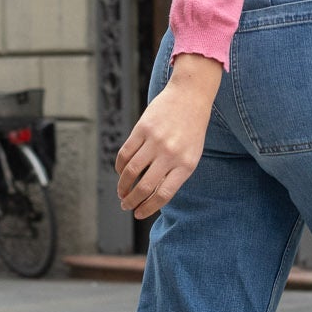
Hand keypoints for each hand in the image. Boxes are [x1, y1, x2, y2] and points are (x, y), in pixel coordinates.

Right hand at [116, 53, 222, 217]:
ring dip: (122, 186)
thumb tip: (152, 197)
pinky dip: (119, 167)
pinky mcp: (142, 129)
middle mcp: (171, 154)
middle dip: (132, 201)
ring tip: (121, 193)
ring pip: (131, 171)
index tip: (139, 214)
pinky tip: (120, 172)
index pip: (163, 195)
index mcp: (186, 165)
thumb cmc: (191, 131)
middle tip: (125, 206)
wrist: (190, 97)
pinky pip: (125, 153)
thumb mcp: (191, 155)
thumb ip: (175, 175)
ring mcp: (156, 141)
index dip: (148, 208)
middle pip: (145, 186)